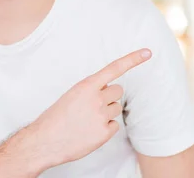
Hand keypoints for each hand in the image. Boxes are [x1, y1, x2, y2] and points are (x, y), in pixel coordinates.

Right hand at [29, 48, 151, 168]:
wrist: (45, 141)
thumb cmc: (56, 117)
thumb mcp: (71, 95)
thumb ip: (90, 90)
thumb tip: (106, 91)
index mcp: (86, 85)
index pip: (114, 68)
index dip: (132, 59)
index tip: (148, 52)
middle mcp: (96, 98)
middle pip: (118, 91)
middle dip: (110, 96)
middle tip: (94, 105)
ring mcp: (101, 116)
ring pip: (116, 108)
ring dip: (107, 113)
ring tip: (88, 120)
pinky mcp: (104, 133)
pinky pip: (114, 125)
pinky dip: (105, 128)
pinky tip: (90, 131)